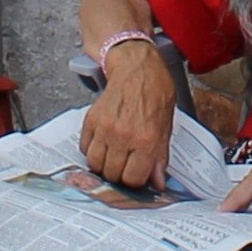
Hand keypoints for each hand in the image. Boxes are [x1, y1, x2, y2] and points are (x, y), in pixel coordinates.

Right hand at [79, 41, 176, 188]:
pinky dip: (92, 150)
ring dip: (104, 165)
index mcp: (146, 140)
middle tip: (126, 165)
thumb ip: (160, 157)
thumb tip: (157, 182)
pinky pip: (85, 148)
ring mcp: (105, 128)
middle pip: (112, 175)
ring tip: (114, 156)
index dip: (135, 181)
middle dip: (119, 175)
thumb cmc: (155, 93)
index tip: (137, 175)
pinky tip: (103, 143)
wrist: (137, 67)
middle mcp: (124, 137)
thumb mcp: (166, 127)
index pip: (133, 179)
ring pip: (95, 164)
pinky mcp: (91, 120)